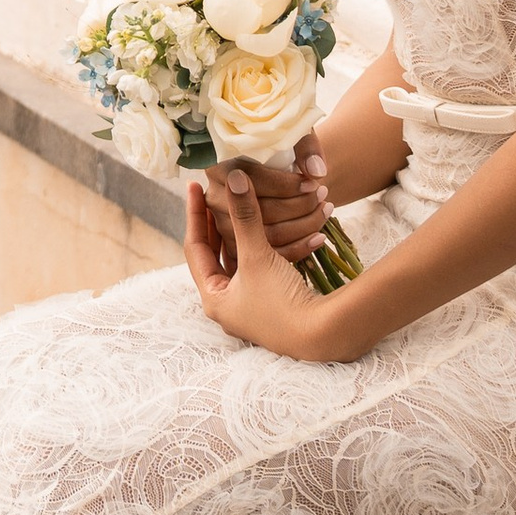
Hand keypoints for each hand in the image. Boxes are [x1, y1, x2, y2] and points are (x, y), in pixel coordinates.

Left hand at [183, 162, 350, 360]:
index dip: (194, 214)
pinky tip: (267, 228)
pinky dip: (261, 246)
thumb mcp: (257, 256)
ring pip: (239, 260)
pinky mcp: (272, 304)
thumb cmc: (281, 302)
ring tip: (239, 206)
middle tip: (214, 194)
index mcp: (213, 297)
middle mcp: (227, 305)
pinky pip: (259, 268)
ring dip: (241, 233)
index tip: (193, 185)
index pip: (196, 247)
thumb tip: (234, 179)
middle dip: (216, 222)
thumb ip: (245, 217)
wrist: (321, 335)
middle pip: (216, 253)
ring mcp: (250, 307)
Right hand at [229, 130, 336, 263]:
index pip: (251, 180)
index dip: (286, 185)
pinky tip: (318, 237)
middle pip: (258, 212)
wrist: (270, 165)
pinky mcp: (235, 245)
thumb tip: (316, 171)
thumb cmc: (279, 146)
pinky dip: (298, 249)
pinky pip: (268, 254)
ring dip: (303, 226)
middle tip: (323, 195)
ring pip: (266, 236)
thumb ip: (305, 148)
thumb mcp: (291, 135)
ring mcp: (222, 225)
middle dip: (299, 206)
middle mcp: (214, 197)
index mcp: (218, 165)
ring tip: (325, 210)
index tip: (313, 183)